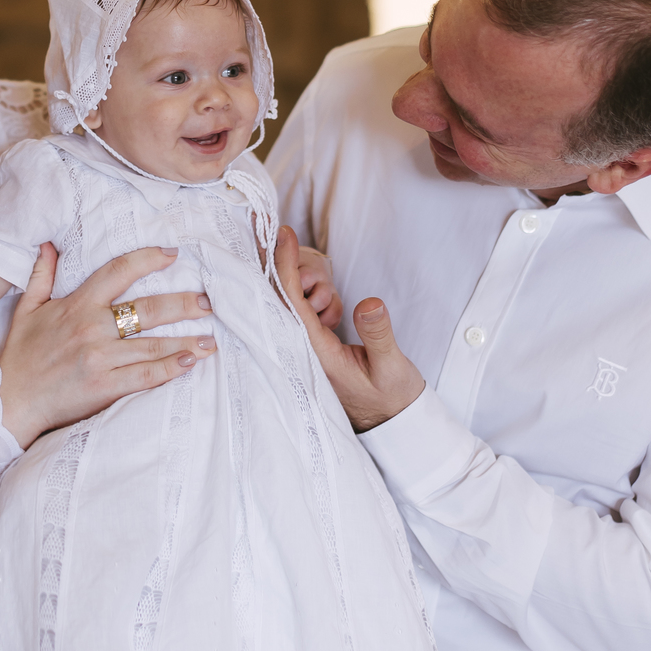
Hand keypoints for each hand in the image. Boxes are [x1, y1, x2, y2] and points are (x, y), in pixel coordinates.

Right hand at [0, 244, 217, 449]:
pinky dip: (171, 369)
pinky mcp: (105, 387)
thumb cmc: (19, 356)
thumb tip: (48, 244)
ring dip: (186, 340)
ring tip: (211, 338)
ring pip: (153, 344)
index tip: (173, 254)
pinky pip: (145, 376)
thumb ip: (41, 276)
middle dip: (183, 303)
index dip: (148, 259)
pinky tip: (191, 363)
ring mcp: (100, 359)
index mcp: (76, 305)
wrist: (9, 402)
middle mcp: (92, 328)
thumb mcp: (26, 310)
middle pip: (148, 308)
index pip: (118, 272)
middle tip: (208, 301)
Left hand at [274, 226, 424, 432]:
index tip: (282, 234)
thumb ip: (379, 336)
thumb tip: (368, 302)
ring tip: (262, 235)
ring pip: (280, 307)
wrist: (392, 426)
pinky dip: (284, 287)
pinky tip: (279, 268)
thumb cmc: (393, 398)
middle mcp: (301, 353)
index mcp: (316, 355)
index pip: (292, 303)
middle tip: (257, 224)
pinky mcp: (309, 351)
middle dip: (267, 262)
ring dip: (272, 272)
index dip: (285, 266)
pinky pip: (289, 315)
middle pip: (275, 301)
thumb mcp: (392, 368)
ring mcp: (303, 353)